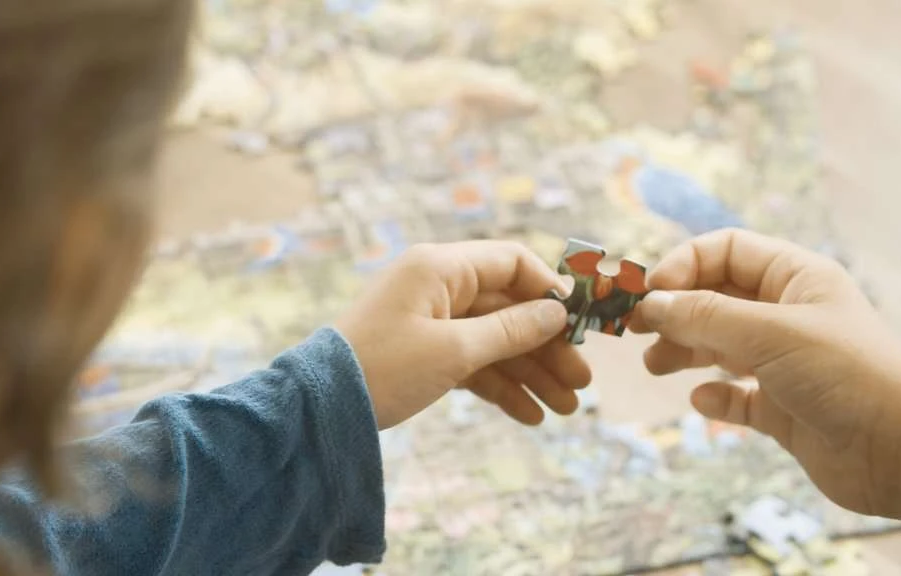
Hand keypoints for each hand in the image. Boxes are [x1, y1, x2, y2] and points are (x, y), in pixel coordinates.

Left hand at [336, 241, 590, 429]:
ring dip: (531, 374)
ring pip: (495, 341)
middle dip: (547, 347)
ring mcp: (431, 321)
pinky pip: (473, 363)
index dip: (549, 291)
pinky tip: (530, 415)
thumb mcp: (453, 350)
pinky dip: (500, 387)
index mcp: (441, 268)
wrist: (319, 409)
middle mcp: (438, 287)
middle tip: (582, 383)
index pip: (511, 263)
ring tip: (565, 410)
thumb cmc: (383, 368)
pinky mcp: (424, 352)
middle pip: (509, 309)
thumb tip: (555, 313)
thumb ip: (509, 330)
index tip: (580, 324)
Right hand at [632, 229, 900, 535]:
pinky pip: (735, 395)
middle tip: (634, 330)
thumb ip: (704, 316)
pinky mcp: (782, 409)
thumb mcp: (770, 332)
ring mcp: (784, 362)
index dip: (683, 265)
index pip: (725, 251)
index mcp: (795, 278)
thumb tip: (650, 304)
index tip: (649, 293)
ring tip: (656, 365)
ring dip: (683, 351)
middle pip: (714, 298)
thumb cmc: (849, 374)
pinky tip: (705, 401)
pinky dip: (715, 396)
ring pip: (717, 346)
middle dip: (674, 311)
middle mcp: (787, 315)